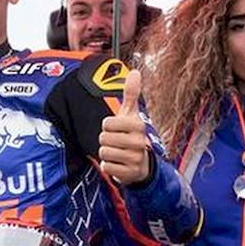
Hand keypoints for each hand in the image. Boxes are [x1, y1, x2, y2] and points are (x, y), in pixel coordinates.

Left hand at [96, 67, 153, 185]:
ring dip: (106, 153)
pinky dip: (108, 166)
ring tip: (116, 153)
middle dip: (105, 141)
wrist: (141, 163)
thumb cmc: (131, 135)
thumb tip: (135, 72)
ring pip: (104, 153)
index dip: (107, 126)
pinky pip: (107, 167)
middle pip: (103, 139)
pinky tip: (117, 164)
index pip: (107, 123)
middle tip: (116, 142)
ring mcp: (135, 159)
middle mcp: (139, 142)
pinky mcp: (130, 174)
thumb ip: (131, 94)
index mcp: (138, 125)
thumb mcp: (131, 114)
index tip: (115, 128)